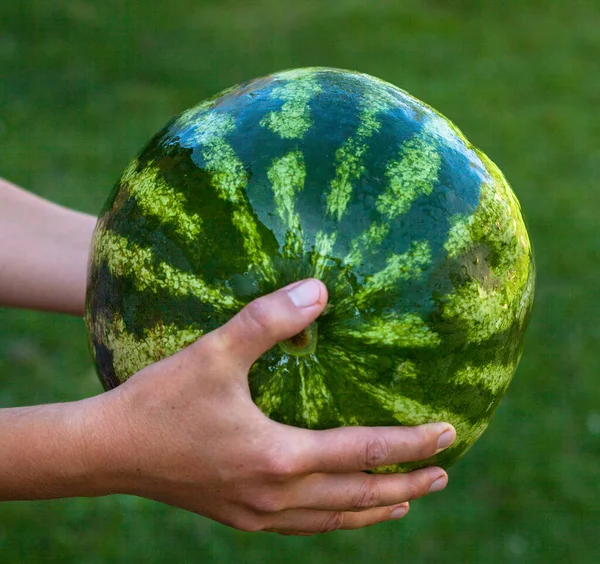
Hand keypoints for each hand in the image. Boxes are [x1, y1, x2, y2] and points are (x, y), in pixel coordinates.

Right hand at [82, 279, 454, 534]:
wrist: (108, 451)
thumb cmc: (161, 401)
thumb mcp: (215, 352)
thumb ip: (269, 319)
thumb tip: (319, 291)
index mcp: (279, 457)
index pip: (365, 453)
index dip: (410, 444)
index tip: (448, 434)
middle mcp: (276, 495)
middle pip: (359, 497)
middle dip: (407, 485)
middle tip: (444, 473)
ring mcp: (257, 513)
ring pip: (334, 519)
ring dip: (375, 508)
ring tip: (405, 500)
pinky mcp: (239, 516)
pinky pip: (304, 525)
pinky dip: (335, 518)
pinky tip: (338, 509)